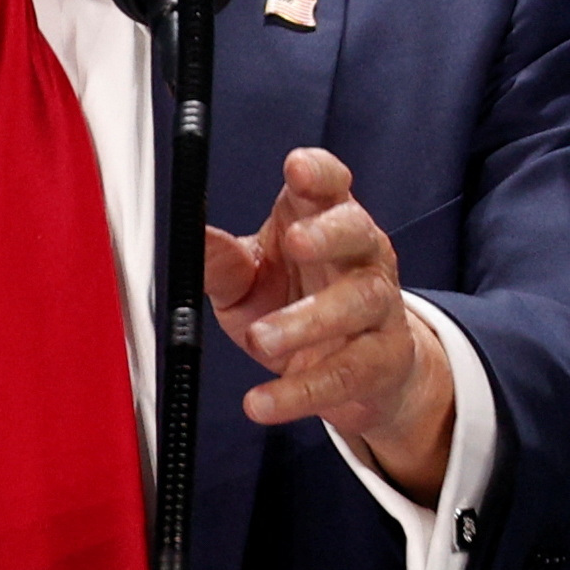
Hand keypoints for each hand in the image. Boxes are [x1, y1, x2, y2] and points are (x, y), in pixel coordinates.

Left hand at [202, 148, 455, 502]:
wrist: (362, 372)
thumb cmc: (298, 302)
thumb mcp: (250, 278)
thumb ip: (221, 259)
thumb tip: (187, 236)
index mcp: (325, 220)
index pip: (331, 183)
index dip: (318, 172)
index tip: (296, 168)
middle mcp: (361, 254)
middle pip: (355, 231)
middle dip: (326, 233)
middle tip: (293, 241)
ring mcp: (379, 305)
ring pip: (355, 303)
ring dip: (307, 320)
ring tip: (260, 337)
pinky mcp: (382, 360)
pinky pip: (345, 373)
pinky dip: (299, 391)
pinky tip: (263, 401)